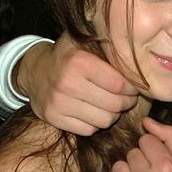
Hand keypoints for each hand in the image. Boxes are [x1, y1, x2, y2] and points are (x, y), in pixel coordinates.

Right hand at [15, 35, 137, 135]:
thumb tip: (136, 59)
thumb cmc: (68, 55)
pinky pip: (88, 130)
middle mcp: (66, 83)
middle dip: (126, 103)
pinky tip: (95, 112)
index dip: (132, 88)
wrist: (34, 71)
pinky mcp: (53, 118)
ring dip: (113, 115)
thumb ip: (108, 46)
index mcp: (78, 61)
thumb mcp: (84, 42)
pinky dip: (96, 123)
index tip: (134, 87)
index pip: (118, 84)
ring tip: (112, 105)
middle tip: (128, 98)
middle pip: (114, 104)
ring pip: (104, 121)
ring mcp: (58, 103)